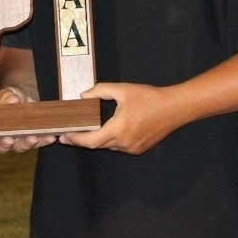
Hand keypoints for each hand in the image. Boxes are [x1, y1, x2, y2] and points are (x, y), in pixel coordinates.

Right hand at [0, 86, 55, 154]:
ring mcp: (18, 140)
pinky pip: (39, 142)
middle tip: (9, 140)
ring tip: (32, 138)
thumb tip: (12, 100)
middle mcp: (2, 139)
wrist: (23, 97)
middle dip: (6, 144)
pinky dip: (44, 140)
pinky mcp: (33, 139)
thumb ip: (5, 97)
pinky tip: (50, 136)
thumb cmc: (8, 97)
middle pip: (2, 147)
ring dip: (27, 143)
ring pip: (21, 146)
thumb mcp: (6, 94)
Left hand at [59, 82, 184, 153]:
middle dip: (82, 139)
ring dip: (97, 139)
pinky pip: (119, 146)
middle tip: (69, 134)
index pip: (91, 140)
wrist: (174, 108)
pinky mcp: (138, 148)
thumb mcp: (122, 89)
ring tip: (87, 129)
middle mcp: (124, 142)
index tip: (64, 136)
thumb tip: (83, 96)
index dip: (75, 140)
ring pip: (108, 146)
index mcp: (119, 128)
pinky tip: (108, 129)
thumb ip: (100, 91)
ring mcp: (132, 148)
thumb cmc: (149, 98)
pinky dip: (110, 139)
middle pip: (97, 145)